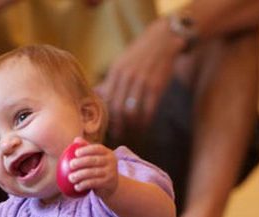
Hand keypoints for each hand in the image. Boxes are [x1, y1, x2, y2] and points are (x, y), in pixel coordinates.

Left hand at [66, 138, 117, 199]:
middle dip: (81, 162)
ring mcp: (111, 172)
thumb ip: (87, 148)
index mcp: (108, 153)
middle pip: (94, 160)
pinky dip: (84, 185)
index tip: (76, 153)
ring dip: (80, 175)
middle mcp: (111, 161)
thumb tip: (76, 140)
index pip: (97, 148)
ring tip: (70, 178)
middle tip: (71, 165)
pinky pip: (94, 183)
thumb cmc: (100, 168)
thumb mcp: (96, 157)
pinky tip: (76, 187)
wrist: (112, 185)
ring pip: (93, 173)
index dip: (86, 149)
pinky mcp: (108, 183)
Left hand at [95, 17, 181, 137]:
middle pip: (117, 109)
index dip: (106, 117)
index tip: (106, 127)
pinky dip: (145, 121)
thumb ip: (110, 81)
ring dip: (131, 126)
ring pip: (132, 112)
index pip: (106, 100)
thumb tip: (95, 94)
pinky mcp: (156, 85)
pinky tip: (144, 125)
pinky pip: (148, 109)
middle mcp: (127, 76)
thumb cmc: (139, 54)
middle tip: (118, 135)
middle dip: (117, 125)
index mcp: (116, 72)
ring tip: (131, 132)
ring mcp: (142, 81)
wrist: (163, 39)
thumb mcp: (121, 63)